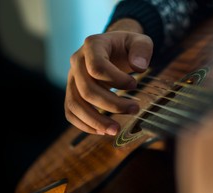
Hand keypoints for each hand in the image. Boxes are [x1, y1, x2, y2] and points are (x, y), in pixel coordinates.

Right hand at [64, 19, 153, 134]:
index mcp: (92, 45)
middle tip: (135, 109)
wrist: (114, 49)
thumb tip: (139, 67)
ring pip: (75, 104)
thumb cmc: (128, 47)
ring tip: (116, 130)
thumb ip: (142, 49)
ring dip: (96, 121)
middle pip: (87, 90)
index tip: (134, 85)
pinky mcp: (72, 92)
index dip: (117, 80)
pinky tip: (102, 131)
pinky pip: (71, 112)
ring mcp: (72, 78)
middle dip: (112, 104)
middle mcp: (77, 61)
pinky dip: (84, 124)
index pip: (97, 68)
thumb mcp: (140, 41)